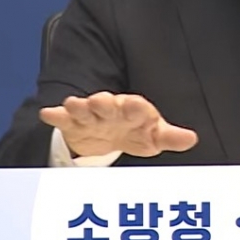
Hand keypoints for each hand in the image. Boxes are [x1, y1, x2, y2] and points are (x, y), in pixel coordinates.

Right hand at [38, 91, 197, 157]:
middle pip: (107, 104)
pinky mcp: (74, 124)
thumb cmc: (135, 132)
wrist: (109, 133)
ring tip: (72, 103)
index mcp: (133, 111)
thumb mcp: (153, 136)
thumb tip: (191, 139)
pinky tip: (48, 114)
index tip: (137, 106)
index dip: (137, 107)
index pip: (136, 107)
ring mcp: (91, 115)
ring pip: (84, 108)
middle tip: (99, 100)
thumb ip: (170, 137)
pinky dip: (56, 115)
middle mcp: (111, 109)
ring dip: (79, 106)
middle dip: (103, 102)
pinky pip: (63, 118)